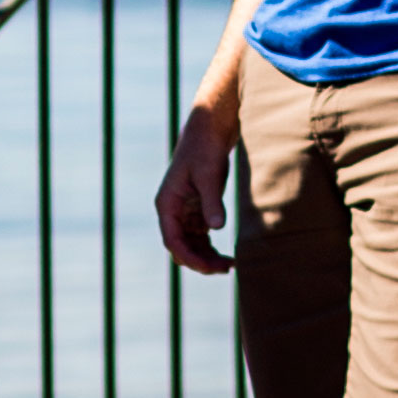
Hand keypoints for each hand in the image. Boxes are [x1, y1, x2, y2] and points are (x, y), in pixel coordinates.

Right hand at [154, 104, 234, 277]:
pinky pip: (200, 237)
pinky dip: (211, 248)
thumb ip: (212, 202)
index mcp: (167, 204)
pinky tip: (228, 255)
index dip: (190, 258)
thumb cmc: (205, 148)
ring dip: (206, 257)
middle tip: (226, 268)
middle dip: (200, 261)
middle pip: (181, 247)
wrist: (210, 129)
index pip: (172, 240)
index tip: (210, 267)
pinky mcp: (197, 209)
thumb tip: (216, 228)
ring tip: (230, 264)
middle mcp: (172, 211)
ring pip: (191, 245)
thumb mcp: (208, 175)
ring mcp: (184, 212)